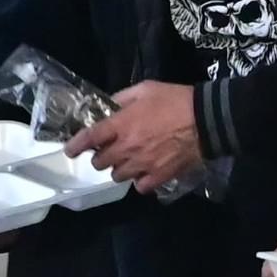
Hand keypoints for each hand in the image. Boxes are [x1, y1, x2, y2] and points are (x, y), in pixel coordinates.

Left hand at [68, 81, 202, 192]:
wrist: (206, 120)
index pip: (89, 138)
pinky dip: (139, 181)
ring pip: (117, 176)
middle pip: (100, 162)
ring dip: (119, 169)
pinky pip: (140, 187)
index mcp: (121, 125)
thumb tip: (110, 106)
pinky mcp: (159, 176)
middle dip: (101, 156)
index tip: (70, 150)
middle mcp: (127, 148)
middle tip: (109, 150)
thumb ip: (123, 98)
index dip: (76, 145)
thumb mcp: (145, 89)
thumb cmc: (175, 100)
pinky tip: (145, 172)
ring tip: (128, 161)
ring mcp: (142, 165)